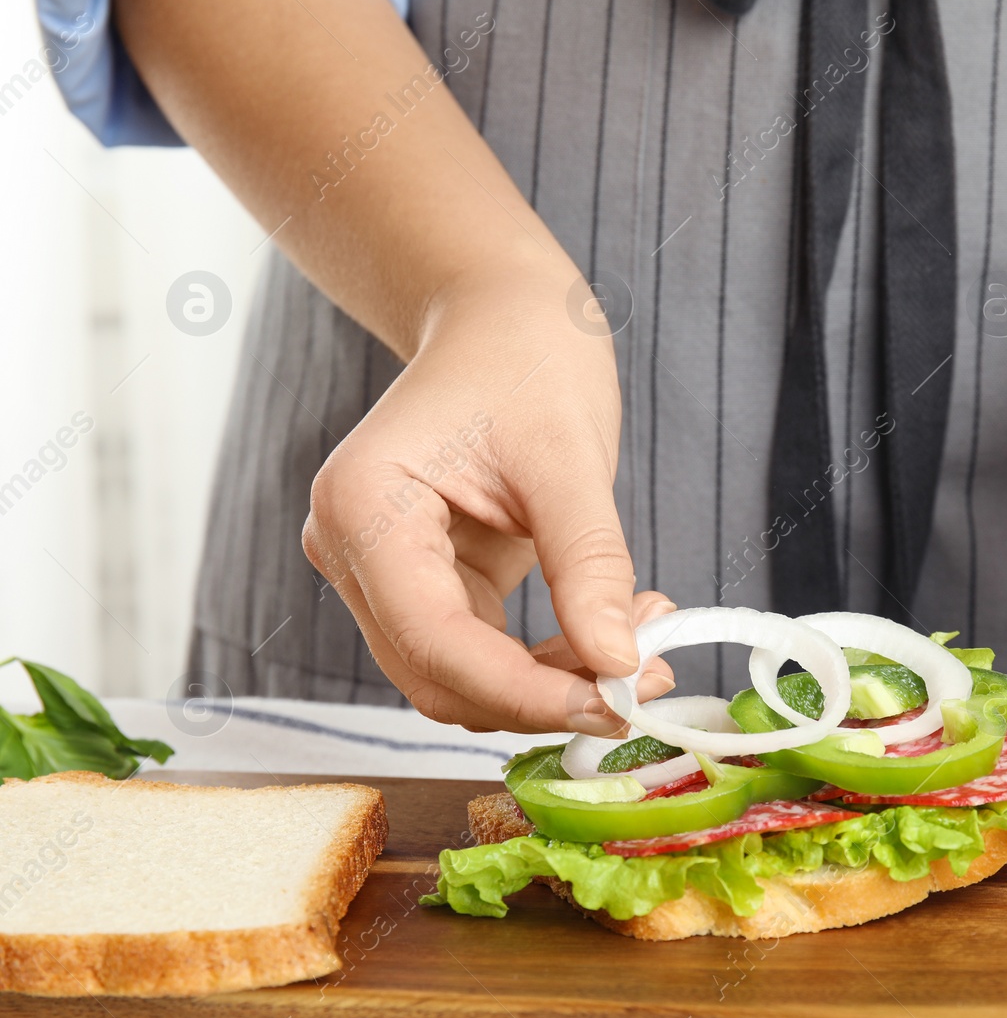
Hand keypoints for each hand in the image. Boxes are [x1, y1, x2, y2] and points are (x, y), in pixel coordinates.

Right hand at [301, 272, 672, 734]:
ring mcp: (379, 570)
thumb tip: (619, 665)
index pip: (434, 641)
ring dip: (552, 683)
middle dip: (544, 695)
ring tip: (646, 646)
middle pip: (439, 676)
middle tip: (646, 684)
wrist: (502, 316)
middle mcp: (350, 548)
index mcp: (363, 505)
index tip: (616, 701)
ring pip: (459, 677)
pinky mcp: (420, 581)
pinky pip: (479, 651)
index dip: (525, 691)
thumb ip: (590, 563)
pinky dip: (546, 659)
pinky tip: (614, 630)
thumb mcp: (570, 457)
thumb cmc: (527, 356)